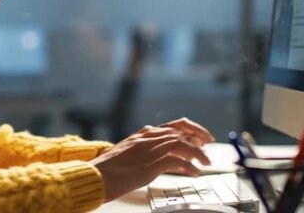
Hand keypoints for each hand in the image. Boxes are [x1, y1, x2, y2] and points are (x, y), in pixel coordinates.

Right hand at [90, 117, 214, 201]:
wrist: (95, 176)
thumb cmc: (107, 170)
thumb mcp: (127, 155)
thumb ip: (144, 152)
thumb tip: (164, 160)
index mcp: (142, 134)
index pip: (173, 126)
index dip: (190, 129)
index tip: (200, 136)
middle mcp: (148, 137)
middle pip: (181, 130)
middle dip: (198, 137)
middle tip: (208, 146)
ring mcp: (150, 149)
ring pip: (183, 144)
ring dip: (197, 153)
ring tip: (205, 162)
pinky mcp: (151, 163)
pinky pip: (177, 161)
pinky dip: (189, 166)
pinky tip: (194, 173)